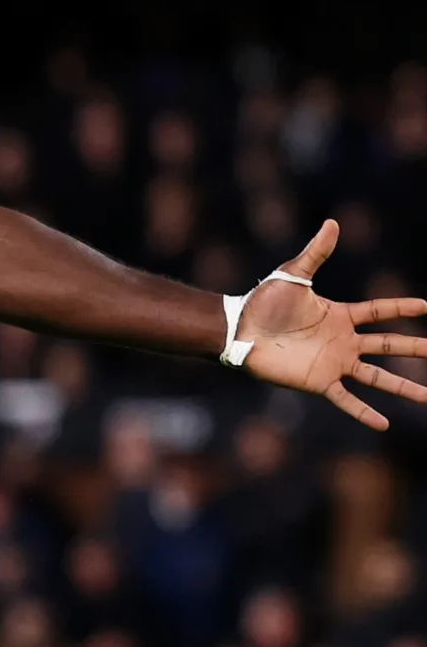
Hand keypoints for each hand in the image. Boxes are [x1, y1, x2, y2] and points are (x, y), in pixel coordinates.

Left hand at [237, 220, 426, 429]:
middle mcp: (342, 341)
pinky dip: (364, 413)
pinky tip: (384, 423)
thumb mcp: (293, 274)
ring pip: (378, 377)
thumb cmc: (263, 302)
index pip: (379, 311)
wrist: (239, 330)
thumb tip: (332, 223)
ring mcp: (333, 363)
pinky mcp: (318, 381)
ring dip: (404, 386)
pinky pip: (347, 400)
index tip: (426, 306)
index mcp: (339, 315)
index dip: (401, 308)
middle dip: (415, 349)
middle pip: (388, 346)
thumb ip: (316, 253)